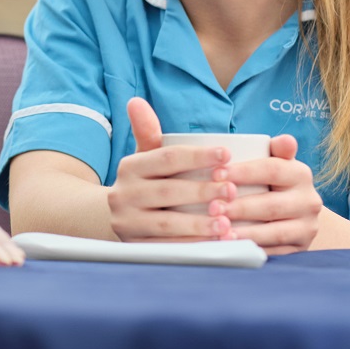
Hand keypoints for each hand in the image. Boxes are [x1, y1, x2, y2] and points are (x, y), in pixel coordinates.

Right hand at [108, 97, 238, 241]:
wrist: (117, 217)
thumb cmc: (146, 182)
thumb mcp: (145, 156)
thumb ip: (147, 131)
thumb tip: (136, 101)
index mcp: (129, 167)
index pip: (166, 158)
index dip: (197, 156)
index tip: (227, 155)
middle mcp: (123, 194)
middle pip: (167, 191)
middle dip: (202, 191)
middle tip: (232, 189)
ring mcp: (126, 223)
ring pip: (166, 223)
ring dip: (199, 223)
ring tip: (227, 222)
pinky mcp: (135, 247)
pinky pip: (167, 247)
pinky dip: (193, 246)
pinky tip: (216, 243)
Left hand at [218, 134, 321, 254]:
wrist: (299, 215)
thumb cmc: (275, 182)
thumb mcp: (278, 163)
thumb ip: (276, 150)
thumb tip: (285, 139)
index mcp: (300, 174)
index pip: (272, 170)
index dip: (243, 172)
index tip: (216, 174)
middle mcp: (309, 201)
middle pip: (271, 205)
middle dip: (239, 207)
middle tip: (212, 208)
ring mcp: (307, 228)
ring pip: (274, 232)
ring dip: (245, 233)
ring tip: (220, 232)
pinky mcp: (300, 249)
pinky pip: (274, 252)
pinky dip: (251, 250)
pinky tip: (232, 248)